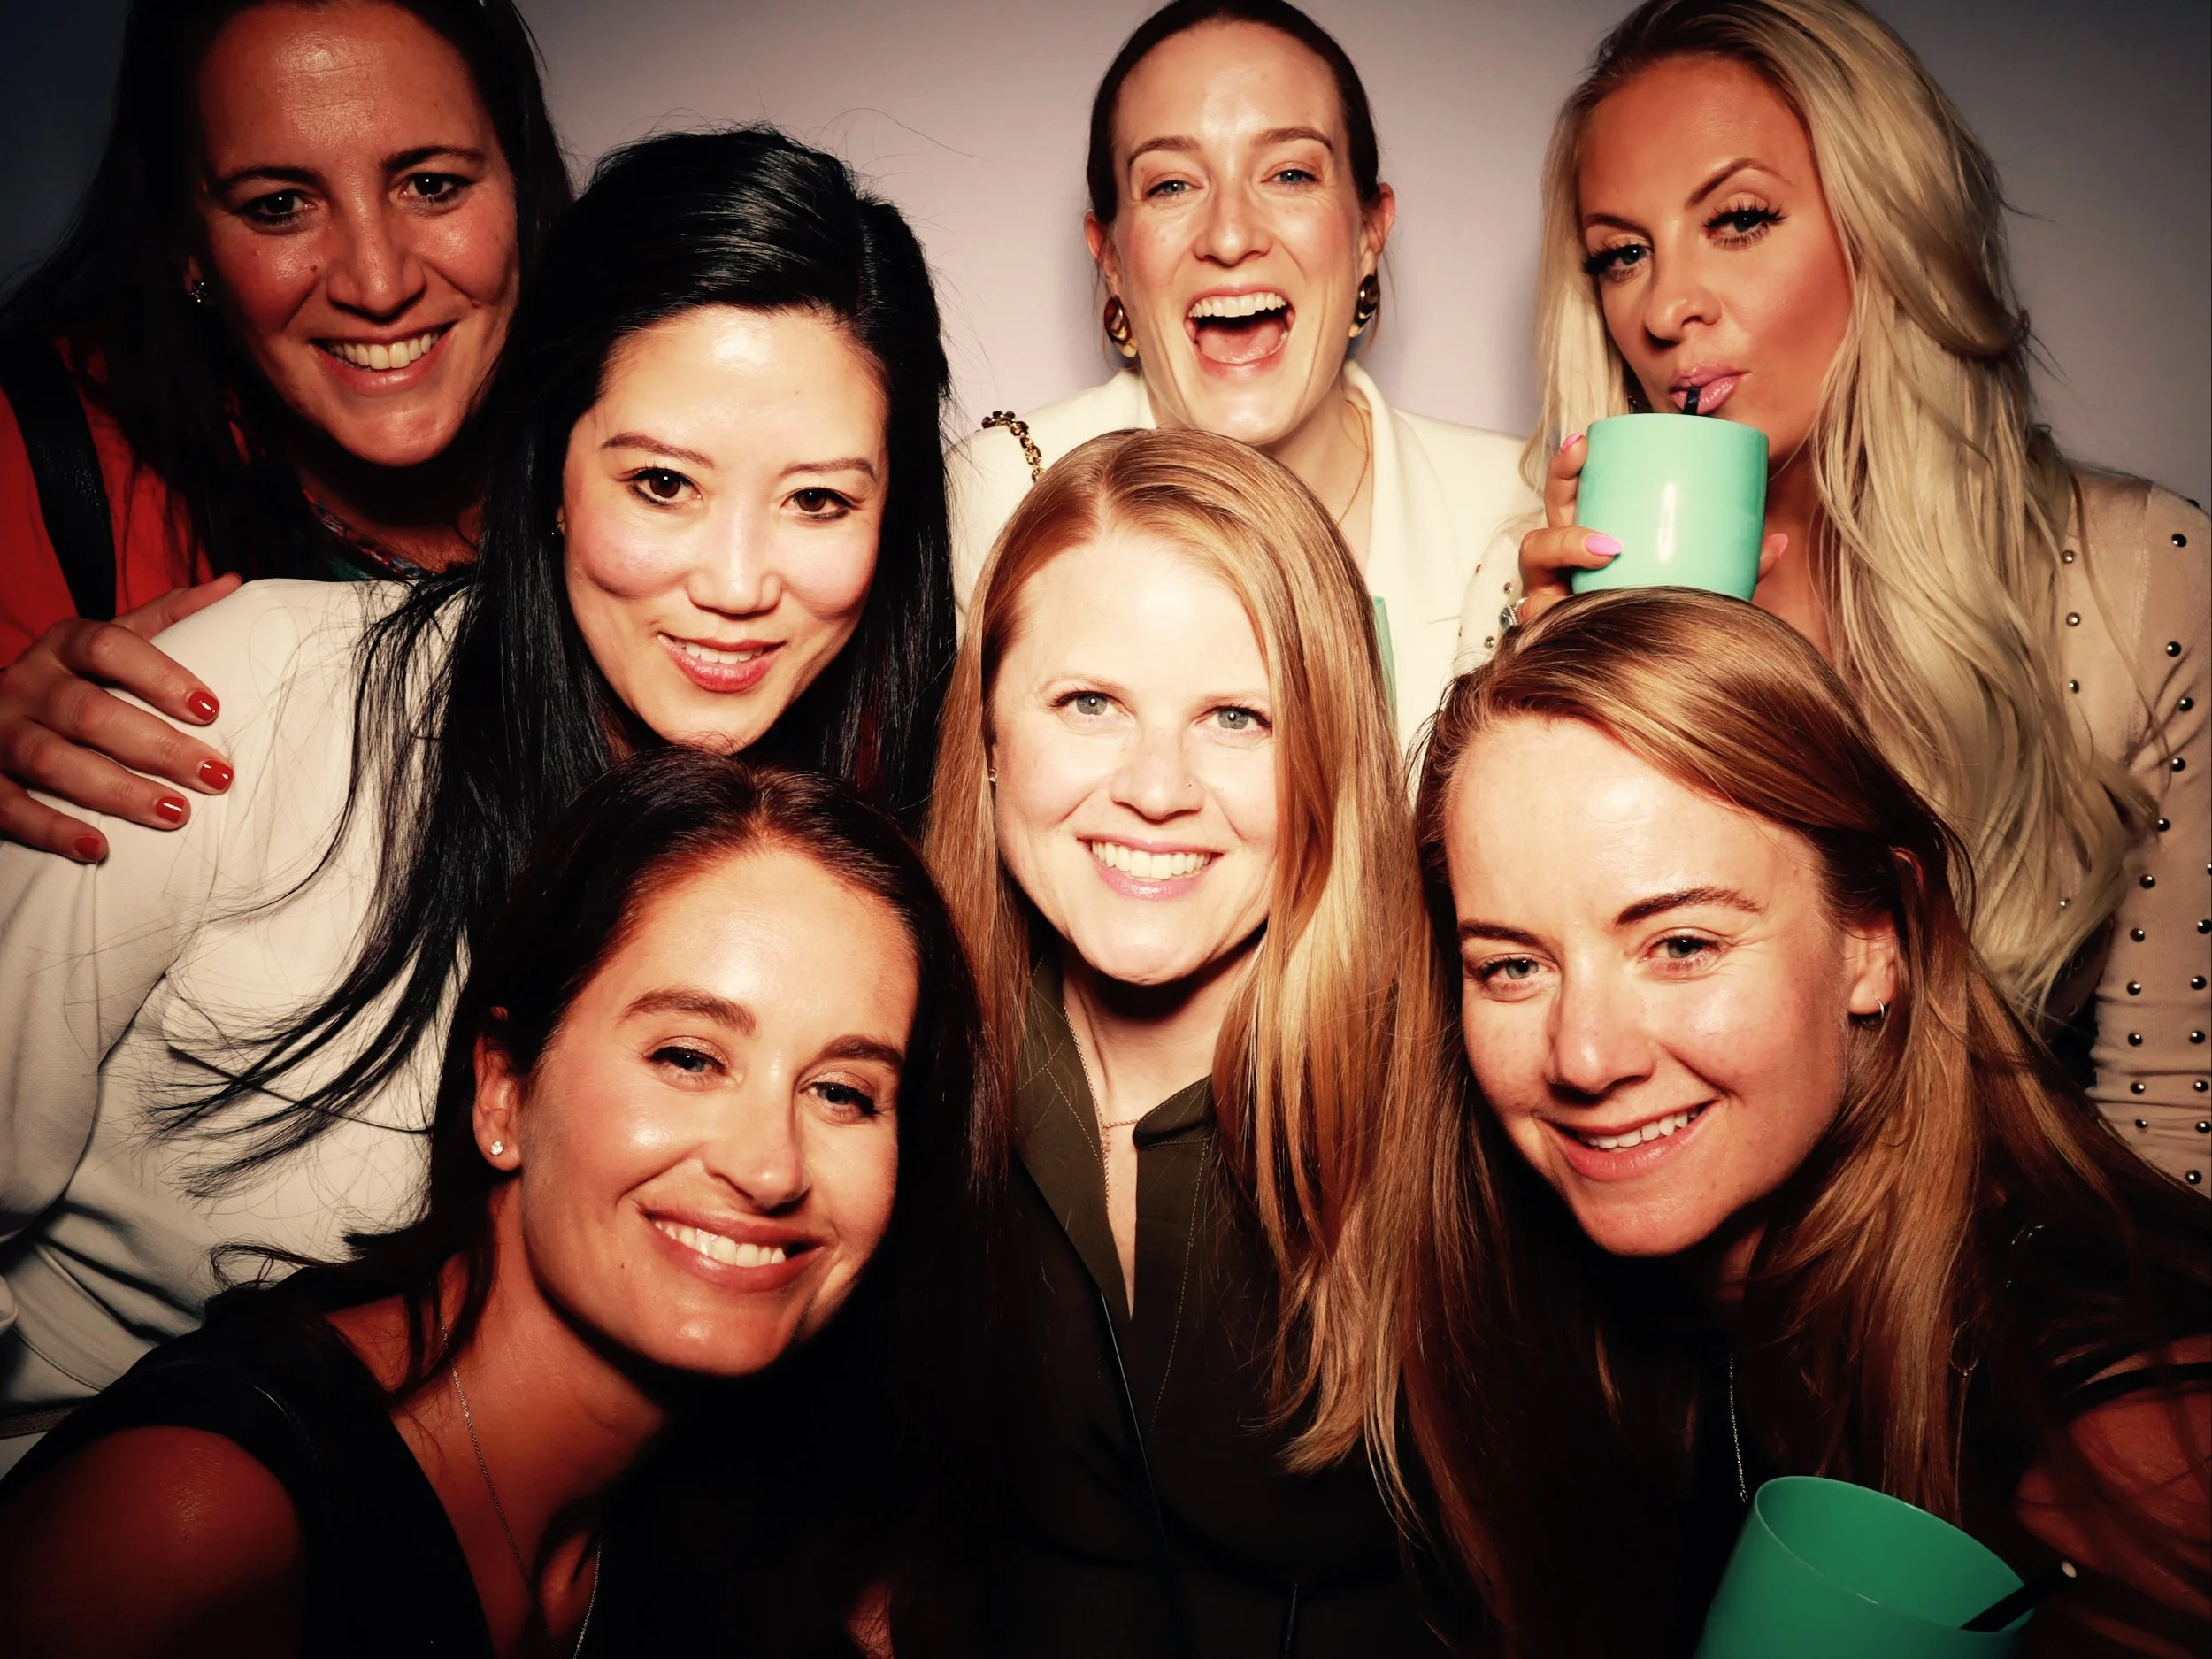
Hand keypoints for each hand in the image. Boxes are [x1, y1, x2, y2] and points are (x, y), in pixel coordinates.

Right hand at [0, 574, 242, 861]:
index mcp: (63, 645)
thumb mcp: (109, 640)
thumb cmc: (73, 678)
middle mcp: (27, 683)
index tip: (212, 709)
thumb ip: (166, 617)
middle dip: (158, 747)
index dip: (160, 676)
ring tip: (175, 813)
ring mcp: (0, 731)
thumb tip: (232, 585)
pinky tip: (96, 849)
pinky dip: (52, 829)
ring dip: (116, 791)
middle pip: (90, 712)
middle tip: (216, 776)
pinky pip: (9, 805)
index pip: (110, 647)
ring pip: (52, 761)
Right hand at [1514, 432, 1786, 628]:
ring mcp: (1552, 604)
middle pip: (1548, 516)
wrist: (1663, 684)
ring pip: (1536, 563)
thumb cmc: (1670, 625)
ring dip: (1563, 544)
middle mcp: (1562, 573)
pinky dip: (1554, 609)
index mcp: (1588, 549)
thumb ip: (1738, 567)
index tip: (1586, 440)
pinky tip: (1564, 605)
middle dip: (1561, 485)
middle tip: (1586, 460)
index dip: (1568, 467)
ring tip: (1606, 547)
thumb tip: (1779, 541)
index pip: (1568, 498)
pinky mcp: (1552, 636)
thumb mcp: (1704, 588)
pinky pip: (1544, 618)